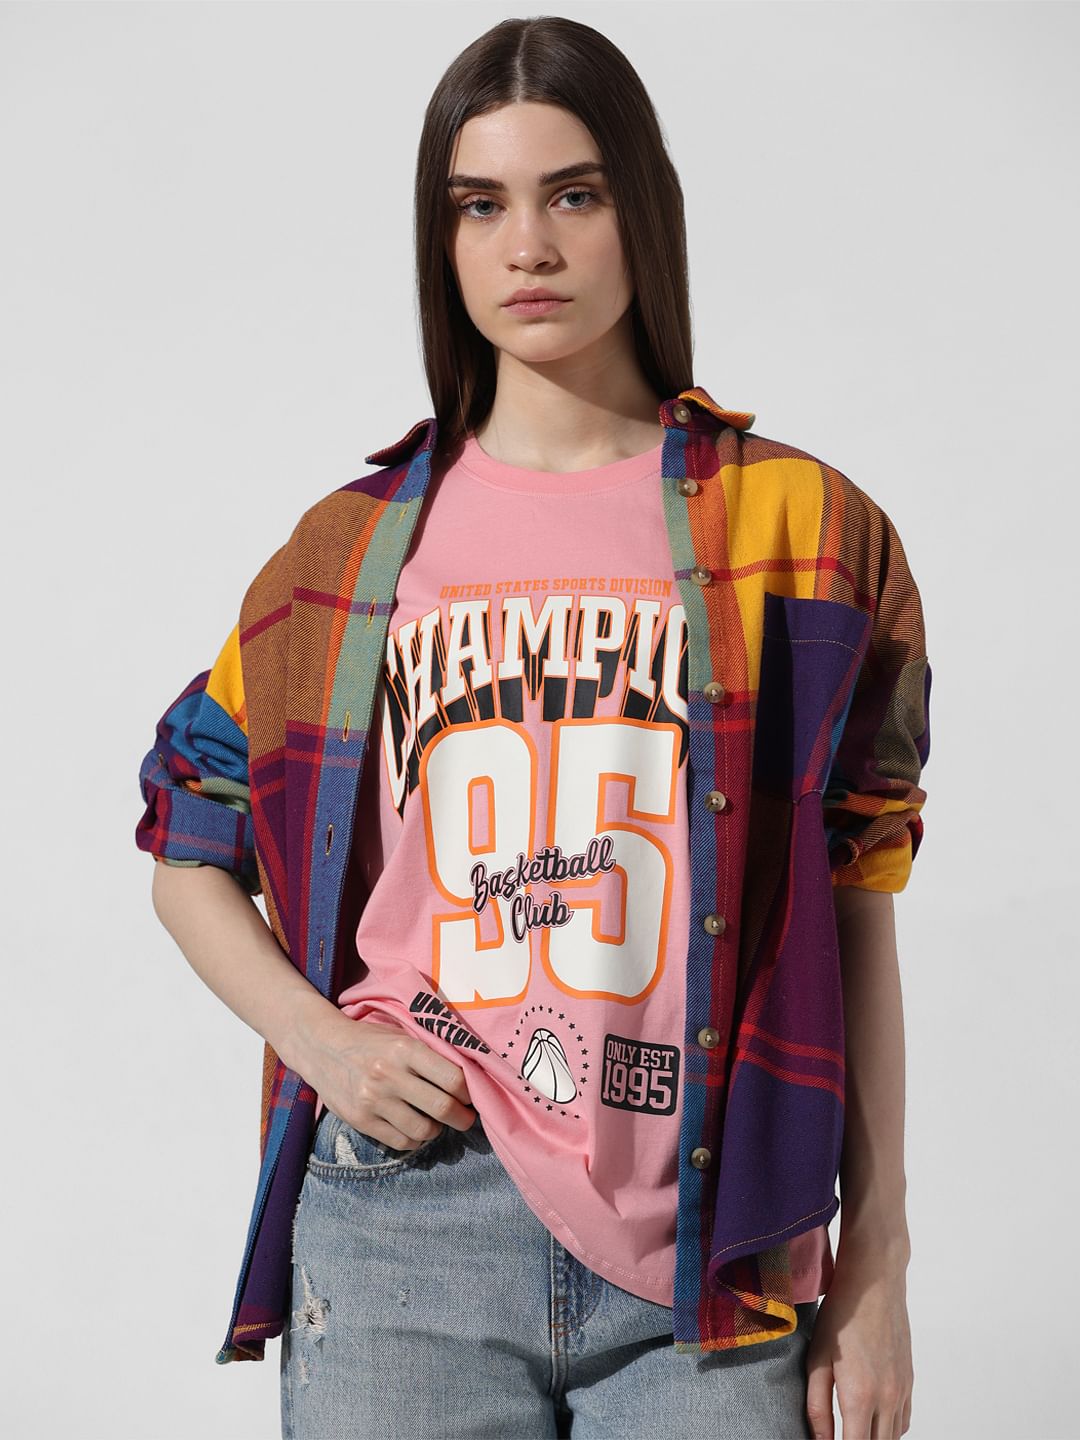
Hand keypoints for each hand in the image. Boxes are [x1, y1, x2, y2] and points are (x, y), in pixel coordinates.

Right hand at [294, 1003, 477, 1149]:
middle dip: (462, 1118)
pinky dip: (415, 1140)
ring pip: (423, 1130)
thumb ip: (428, 1053)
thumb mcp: (400, 1035)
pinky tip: (415, 1129)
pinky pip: (401, 1142)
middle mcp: (389, 1075)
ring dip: (437, 1130)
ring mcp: (374, 1100)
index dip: (468, 1092)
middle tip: (466, 1118)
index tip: (470, 1096)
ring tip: (436, 1122)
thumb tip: (468, 1075)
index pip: (452, 1078)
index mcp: (405, 1049)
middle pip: (442, 1107)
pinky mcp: (361, 1121)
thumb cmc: (369, 1040)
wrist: (321, 1046)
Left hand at [804, 1249, 913, 1438]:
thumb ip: (818, 1405)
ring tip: (852, 1428)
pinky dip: (889, 1429)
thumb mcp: (817, 1358)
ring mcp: (903, 1390)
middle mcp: (887, 1399)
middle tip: (839, 1432)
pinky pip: (903, 1421)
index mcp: (860, 1396)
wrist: (874, 1283)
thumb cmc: (841, 1316)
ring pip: (893, 1437)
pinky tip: (872, 1419)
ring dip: (874, 1438)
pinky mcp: (910, 1381)